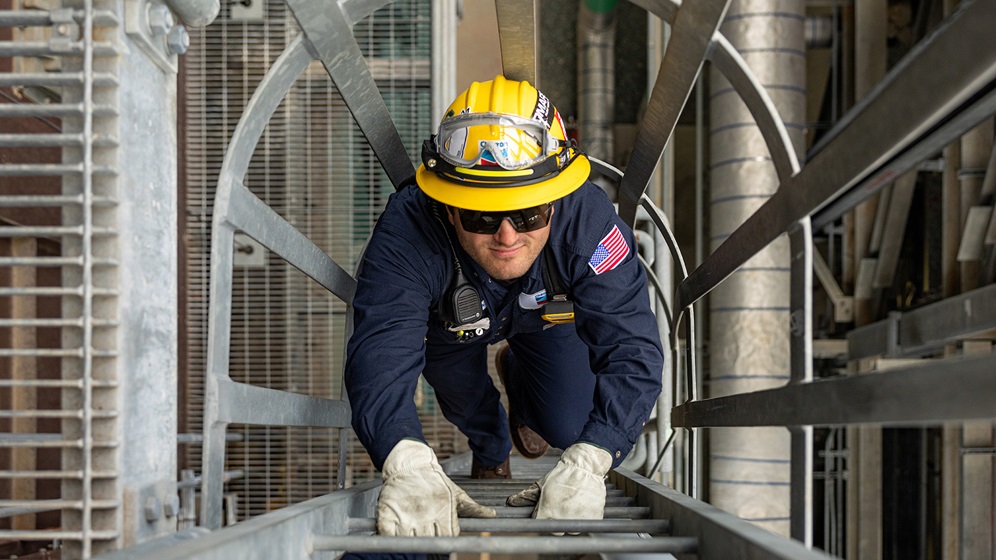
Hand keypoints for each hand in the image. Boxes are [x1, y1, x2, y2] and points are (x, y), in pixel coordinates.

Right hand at [377, 439, 494, 535]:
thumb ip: (473, 507)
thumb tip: (492, 515)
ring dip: (412, 544)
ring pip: (410, 543)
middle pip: (429, 543)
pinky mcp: (387, 514)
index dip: (446, 543)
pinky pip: (388, 536)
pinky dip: (391, 540)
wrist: (410, 464)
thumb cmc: (435, 482)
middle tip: (429, 541)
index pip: (447, 538)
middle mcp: (425, 517)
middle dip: (429, 545)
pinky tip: (397, 538)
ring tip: (414, 540)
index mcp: (443, 513)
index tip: (443, 542)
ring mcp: (405, 517)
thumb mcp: (456, 493)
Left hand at [506, 443, 611, 526]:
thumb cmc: (562, 474)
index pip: (539, 523)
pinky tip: (580, 505)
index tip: (544, 509)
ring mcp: (579, 519)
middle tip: (558, 507)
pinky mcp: (593, 519)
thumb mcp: (541, 484)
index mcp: (548, 511)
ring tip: (570, 505)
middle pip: (555, 530)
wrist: (585, 467)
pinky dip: (583, 518)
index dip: (540, 515)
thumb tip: (510, 502)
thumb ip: (526, 496)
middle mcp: (563, 518)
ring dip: (569, 521)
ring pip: (570, 529)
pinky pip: (584, 524)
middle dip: (554, 520)